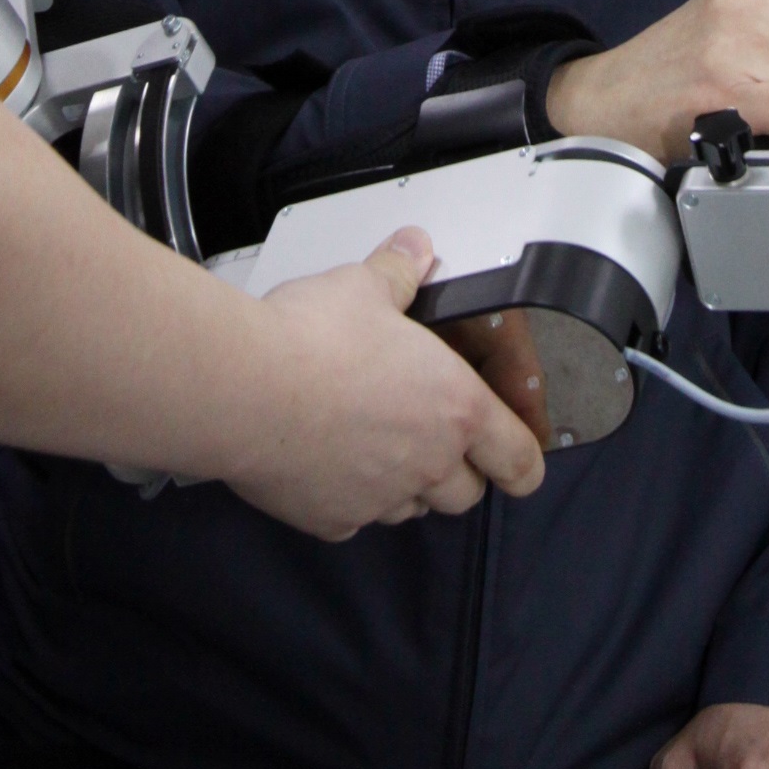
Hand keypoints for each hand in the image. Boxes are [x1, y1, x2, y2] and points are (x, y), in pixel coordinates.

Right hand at [227, 230, 547, 538]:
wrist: (243, 389)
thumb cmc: (309, 341)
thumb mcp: (364, 287)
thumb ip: (398, 272)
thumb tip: (413, 249)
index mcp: (454, 408)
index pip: (518, 458)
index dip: (525, 463)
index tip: (522, 464)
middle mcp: (425, 463)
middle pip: (467, 492)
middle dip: (460, 471)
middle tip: (437, 439)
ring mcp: (378, 498)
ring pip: (413, 509)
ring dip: (408, 486)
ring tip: (380, 446)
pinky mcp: (330, 518)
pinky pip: (356, 519)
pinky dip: (352, 500)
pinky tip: (331, 464)